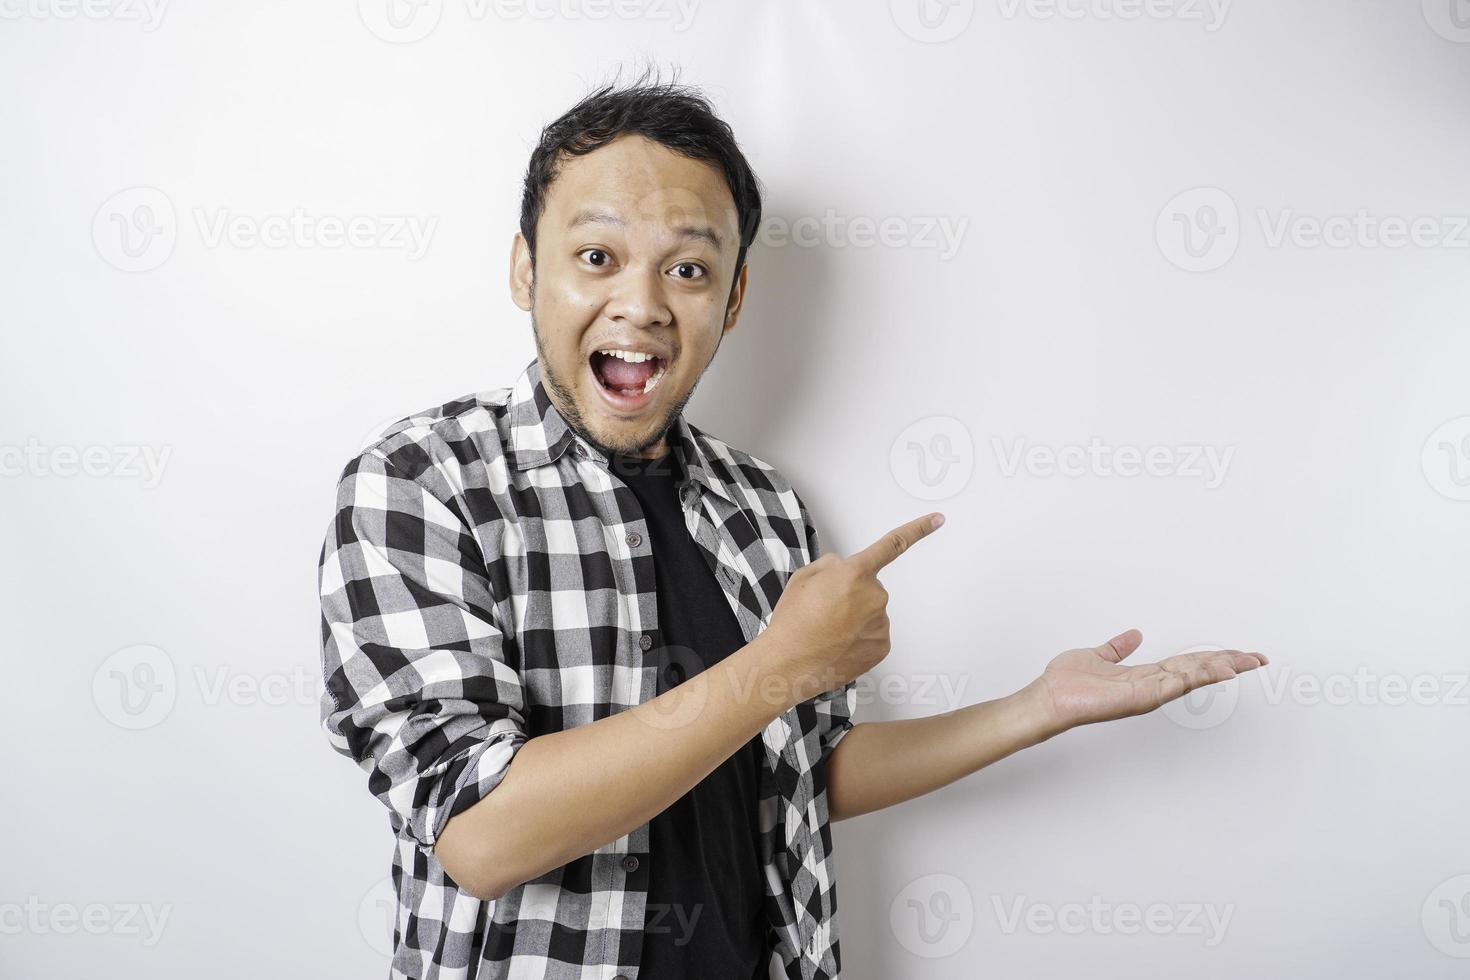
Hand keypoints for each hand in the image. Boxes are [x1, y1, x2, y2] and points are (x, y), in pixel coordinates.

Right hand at [763, 512, 944, 703]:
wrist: (789, 664)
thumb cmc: (793, 622)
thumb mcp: (803, 578)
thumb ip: (831, 565)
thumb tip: (844, 569)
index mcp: (854, 573)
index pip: (893, 545)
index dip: (918, 529)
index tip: (937, 520)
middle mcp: (874, 596)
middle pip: (870, 587)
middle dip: (853, 594)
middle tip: (825, 610)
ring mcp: (881, 623)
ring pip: (872, 612)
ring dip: (855, 618)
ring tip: (828, 630)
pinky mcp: (882, 646)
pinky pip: (874, 633)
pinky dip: (859, 637)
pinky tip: (838, 644)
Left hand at [1022, 629, 1267, 736]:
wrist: (1048, 698)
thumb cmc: (1067, 683)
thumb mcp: (1097, 656)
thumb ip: (1117, 648)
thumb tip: (1134, 635)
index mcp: (1146, 675)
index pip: (1188, 664)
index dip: (1214, 657)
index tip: (1240, 653)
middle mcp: (1152, 685)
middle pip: (1199, 671)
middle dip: (1229, 664)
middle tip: (1259, 657)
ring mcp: (1149, 692)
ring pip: (1193, 676)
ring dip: (1221, 667)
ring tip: (1247, 660)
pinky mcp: (1140, 697)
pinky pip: (1175, 684)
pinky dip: (1197, 676)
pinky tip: (1218, 669)